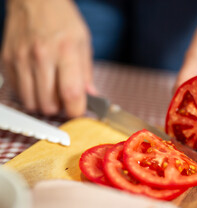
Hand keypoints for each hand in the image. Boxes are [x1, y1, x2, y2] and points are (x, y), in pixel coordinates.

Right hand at [1, 0, 95, 116]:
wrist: (34, 0)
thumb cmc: (62, 20)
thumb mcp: (83, 42)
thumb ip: (87, 73)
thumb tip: (91, 97)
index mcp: (65, 51)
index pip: (71, 93)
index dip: (76, 110)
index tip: (79, 111)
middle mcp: (41, 56)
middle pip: (48, 104)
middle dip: (59, 109)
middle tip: (64, 100)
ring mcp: (20, 59)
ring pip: (31, 103)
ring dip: (42, 104)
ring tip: (50, 92)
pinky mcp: (6, 61)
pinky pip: (17, 92)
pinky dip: (28, 94)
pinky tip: (37, 82)